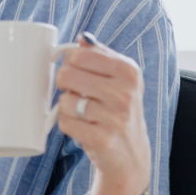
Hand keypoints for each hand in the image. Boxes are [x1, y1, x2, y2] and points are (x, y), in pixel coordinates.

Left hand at [54, 33, 150, 194]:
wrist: (130, 156)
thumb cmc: (118, 113)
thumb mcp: (119, 80)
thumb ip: (100, 56)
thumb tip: (82, 38)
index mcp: (128, 71)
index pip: (79, 54)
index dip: (69, 63)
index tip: (75, 72)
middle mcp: (125, 92)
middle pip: (67, 74)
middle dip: (64, 84)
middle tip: (76, 94)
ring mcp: (115, 117)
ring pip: (65, 100)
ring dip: (67, 108)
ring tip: (83, 114)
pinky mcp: (102, 138)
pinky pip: (65, 122)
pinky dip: (67, 125)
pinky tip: (82, 128)